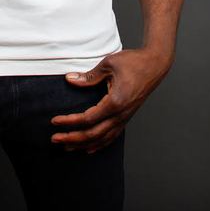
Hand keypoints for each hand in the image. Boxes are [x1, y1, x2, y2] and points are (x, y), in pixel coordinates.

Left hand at [50, 48, 172, 154]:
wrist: (155, 64)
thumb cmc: (133, 62)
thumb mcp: (108, 64)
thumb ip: (89, 76)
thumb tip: (70, 80)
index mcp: (115, 102)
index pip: (87, 118)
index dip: (69, 122)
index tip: (55, 121)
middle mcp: (121, 114)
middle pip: (93, 134)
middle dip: (72, 138)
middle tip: (54, 139)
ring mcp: (125, 117)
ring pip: (102, 139)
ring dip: (83, 144)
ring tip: (67, 147)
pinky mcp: (127, 117)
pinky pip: (112, 136)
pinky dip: (99, 144)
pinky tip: (90, 148)